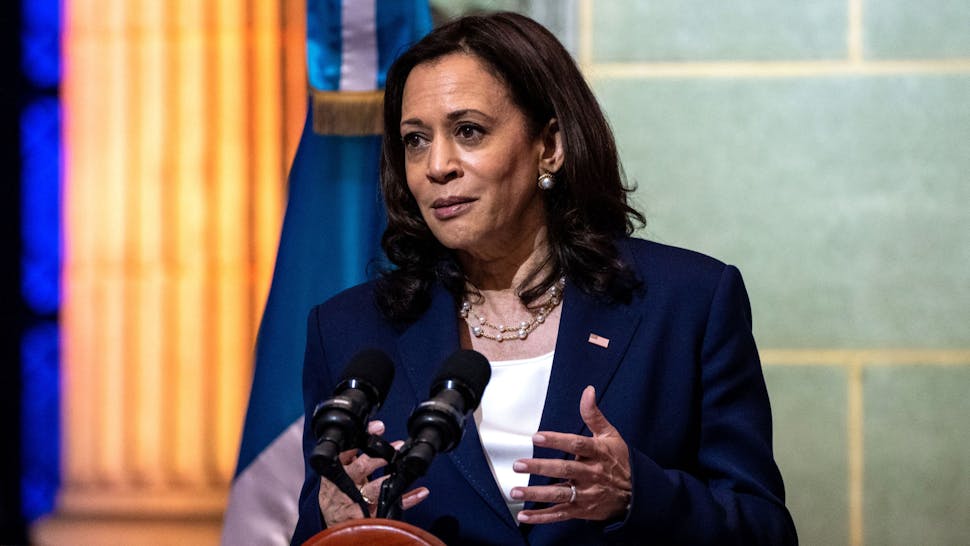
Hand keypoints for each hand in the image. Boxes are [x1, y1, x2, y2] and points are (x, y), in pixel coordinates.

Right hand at [317, 420, 429, 525]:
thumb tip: (368, 434)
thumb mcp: (334, 474)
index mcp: (336, 473)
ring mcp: (356, 502)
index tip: (377, 428)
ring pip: (373, 489)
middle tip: (395, 447)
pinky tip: (420, 492)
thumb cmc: (333, 497)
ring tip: (402, 468)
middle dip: (379, 457)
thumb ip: (348, 457)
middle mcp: (344, 487)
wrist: (328, 527)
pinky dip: (406, 500)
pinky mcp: (367, 517)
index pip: (346, 451)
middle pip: (361, 468)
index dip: (360, 439)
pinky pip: (389, 508)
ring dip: (390, 477)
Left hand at [510, 386, 630, 523]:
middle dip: (540, 467)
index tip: (537, 436)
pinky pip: (560, 514)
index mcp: (598, 453)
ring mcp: (587, 494)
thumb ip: (594, 415)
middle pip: (564, 470)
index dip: (557, 440)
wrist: (636, 495)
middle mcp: (592, 474)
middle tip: (518, 464)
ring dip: (536, 494)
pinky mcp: (583, 510)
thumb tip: (587, 391)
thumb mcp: (610, 436)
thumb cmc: (619, 461)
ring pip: (559, 494)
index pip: (577, 444)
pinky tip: (524, 515)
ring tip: (515, 491)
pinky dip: (542, 517)